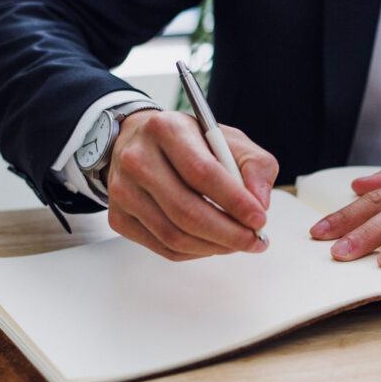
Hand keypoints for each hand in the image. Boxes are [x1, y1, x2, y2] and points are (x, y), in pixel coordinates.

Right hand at [106, 110, 278, 260]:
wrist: (140, 143)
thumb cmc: (189, 142)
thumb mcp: (228, 139)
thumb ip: (255, 165)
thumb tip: (260, 203)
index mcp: (166, 129)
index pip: (202, 173)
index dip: (235, 202)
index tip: (260, 220)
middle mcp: (137, 159)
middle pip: (187, 211)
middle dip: (229, 233)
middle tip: (255, 240)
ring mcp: (123, 190)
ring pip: (175, 235)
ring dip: (215, 246)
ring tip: (239, 242)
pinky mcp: (120, 217)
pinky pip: (164, 247)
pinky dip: (196, 251)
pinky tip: (213, 242)